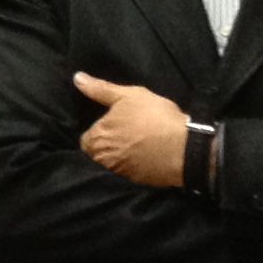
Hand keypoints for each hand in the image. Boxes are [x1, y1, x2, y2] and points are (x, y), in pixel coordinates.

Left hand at [72, 73, 189, 187]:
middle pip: (98, 153)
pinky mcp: (137, 183)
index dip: (98, 131)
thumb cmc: (154, 117)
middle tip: (126, 133)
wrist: (185, 148)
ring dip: (120, 156)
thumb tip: (77, 78)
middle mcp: (103, 160)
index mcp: (96, 139)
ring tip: (136, 144)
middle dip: (108, 145)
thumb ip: (100, 89)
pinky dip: (135, 166)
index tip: (112, 125)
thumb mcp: (128, 96)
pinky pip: (130, 173)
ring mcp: (120, 174)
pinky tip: (146, 156)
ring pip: (113, 164)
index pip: (86, 139)